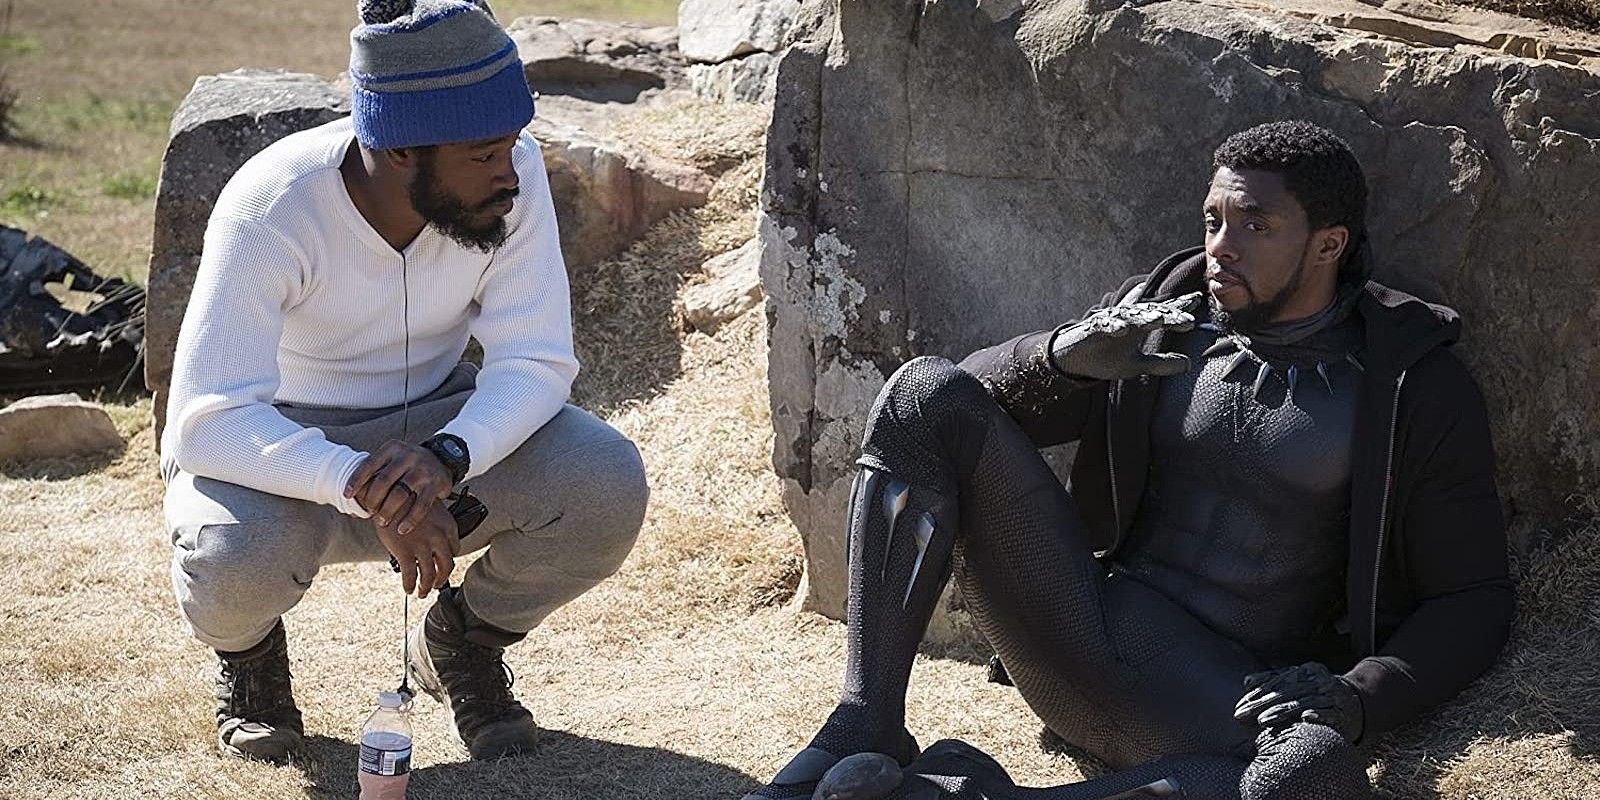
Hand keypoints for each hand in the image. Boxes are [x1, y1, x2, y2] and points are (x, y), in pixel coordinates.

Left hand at [345, 439, 453, 533]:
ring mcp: (423, 470)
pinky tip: (402, 529)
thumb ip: (376, 472)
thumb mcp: (393, 459)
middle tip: (369, 512)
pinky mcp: (435, 484)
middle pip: (383, 481)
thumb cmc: (408, 465)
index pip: (369, 464)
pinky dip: (410, 520)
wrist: (442, 460)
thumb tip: (349, 495)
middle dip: (372, 499)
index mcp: (393, 448)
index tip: (347, 496)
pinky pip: (421, 505)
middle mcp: (408, 456)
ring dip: (388, 511)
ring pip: (400, 494)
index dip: (356, 480)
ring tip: (382, 522)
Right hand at [374, 499, 458, 597]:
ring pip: (429, 575)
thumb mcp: (429, 510)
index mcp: (448, 526)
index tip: (441, 566)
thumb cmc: (407, 500)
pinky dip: (410, 586)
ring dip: (426, 587)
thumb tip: (433, 543)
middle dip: (441, 579)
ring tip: (422, 592)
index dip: (447, 561)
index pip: (454, 550)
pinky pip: (411, 576)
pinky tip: (408, 589)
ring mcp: (423, 546)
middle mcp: (440, 538)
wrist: (387, 494)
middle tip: (435, 585)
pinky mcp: (406, 552)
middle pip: (446, 566)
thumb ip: (435, 526)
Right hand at [1049, 291, 1201, 380]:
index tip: (1198, 302)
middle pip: (1152, 313)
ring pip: (1130, 316)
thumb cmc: (1105, 358)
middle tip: (1187, 320)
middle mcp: (1128, 320)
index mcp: (1140, 326)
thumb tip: (1188, 364)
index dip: (1180, 308)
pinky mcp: (1092, 329)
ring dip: (1144, 317)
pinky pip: (1104, 326)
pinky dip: (1113, 326)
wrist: (1073, 361)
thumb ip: (1161, 363)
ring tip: (1159, 320)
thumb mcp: (1137, 365)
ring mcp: (1110, 322)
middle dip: (1169, 315)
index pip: (1163, 314)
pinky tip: (1122, 330)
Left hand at [1234, 662, 1364, 743]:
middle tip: (1243, 716)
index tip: (1239, 707)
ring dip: (1282, 712)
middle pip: (1286, 692)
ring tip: (1263, 720)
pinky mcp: (1344, 712)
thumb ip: (1273, 680)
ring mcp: (1332, 696)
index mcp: (1305, 671)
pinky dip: (1319, 715)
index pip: (1276, 682)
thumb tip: (1247, 682)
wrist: (1359, 701)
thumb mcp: (1298, 682)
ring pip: (1303, 702)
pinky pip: (1330, 713)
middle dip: (1262, 705)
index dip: (1257, 694)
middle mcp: (1319, 680)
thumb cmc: (1318, 692)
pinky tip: (1305, 718)